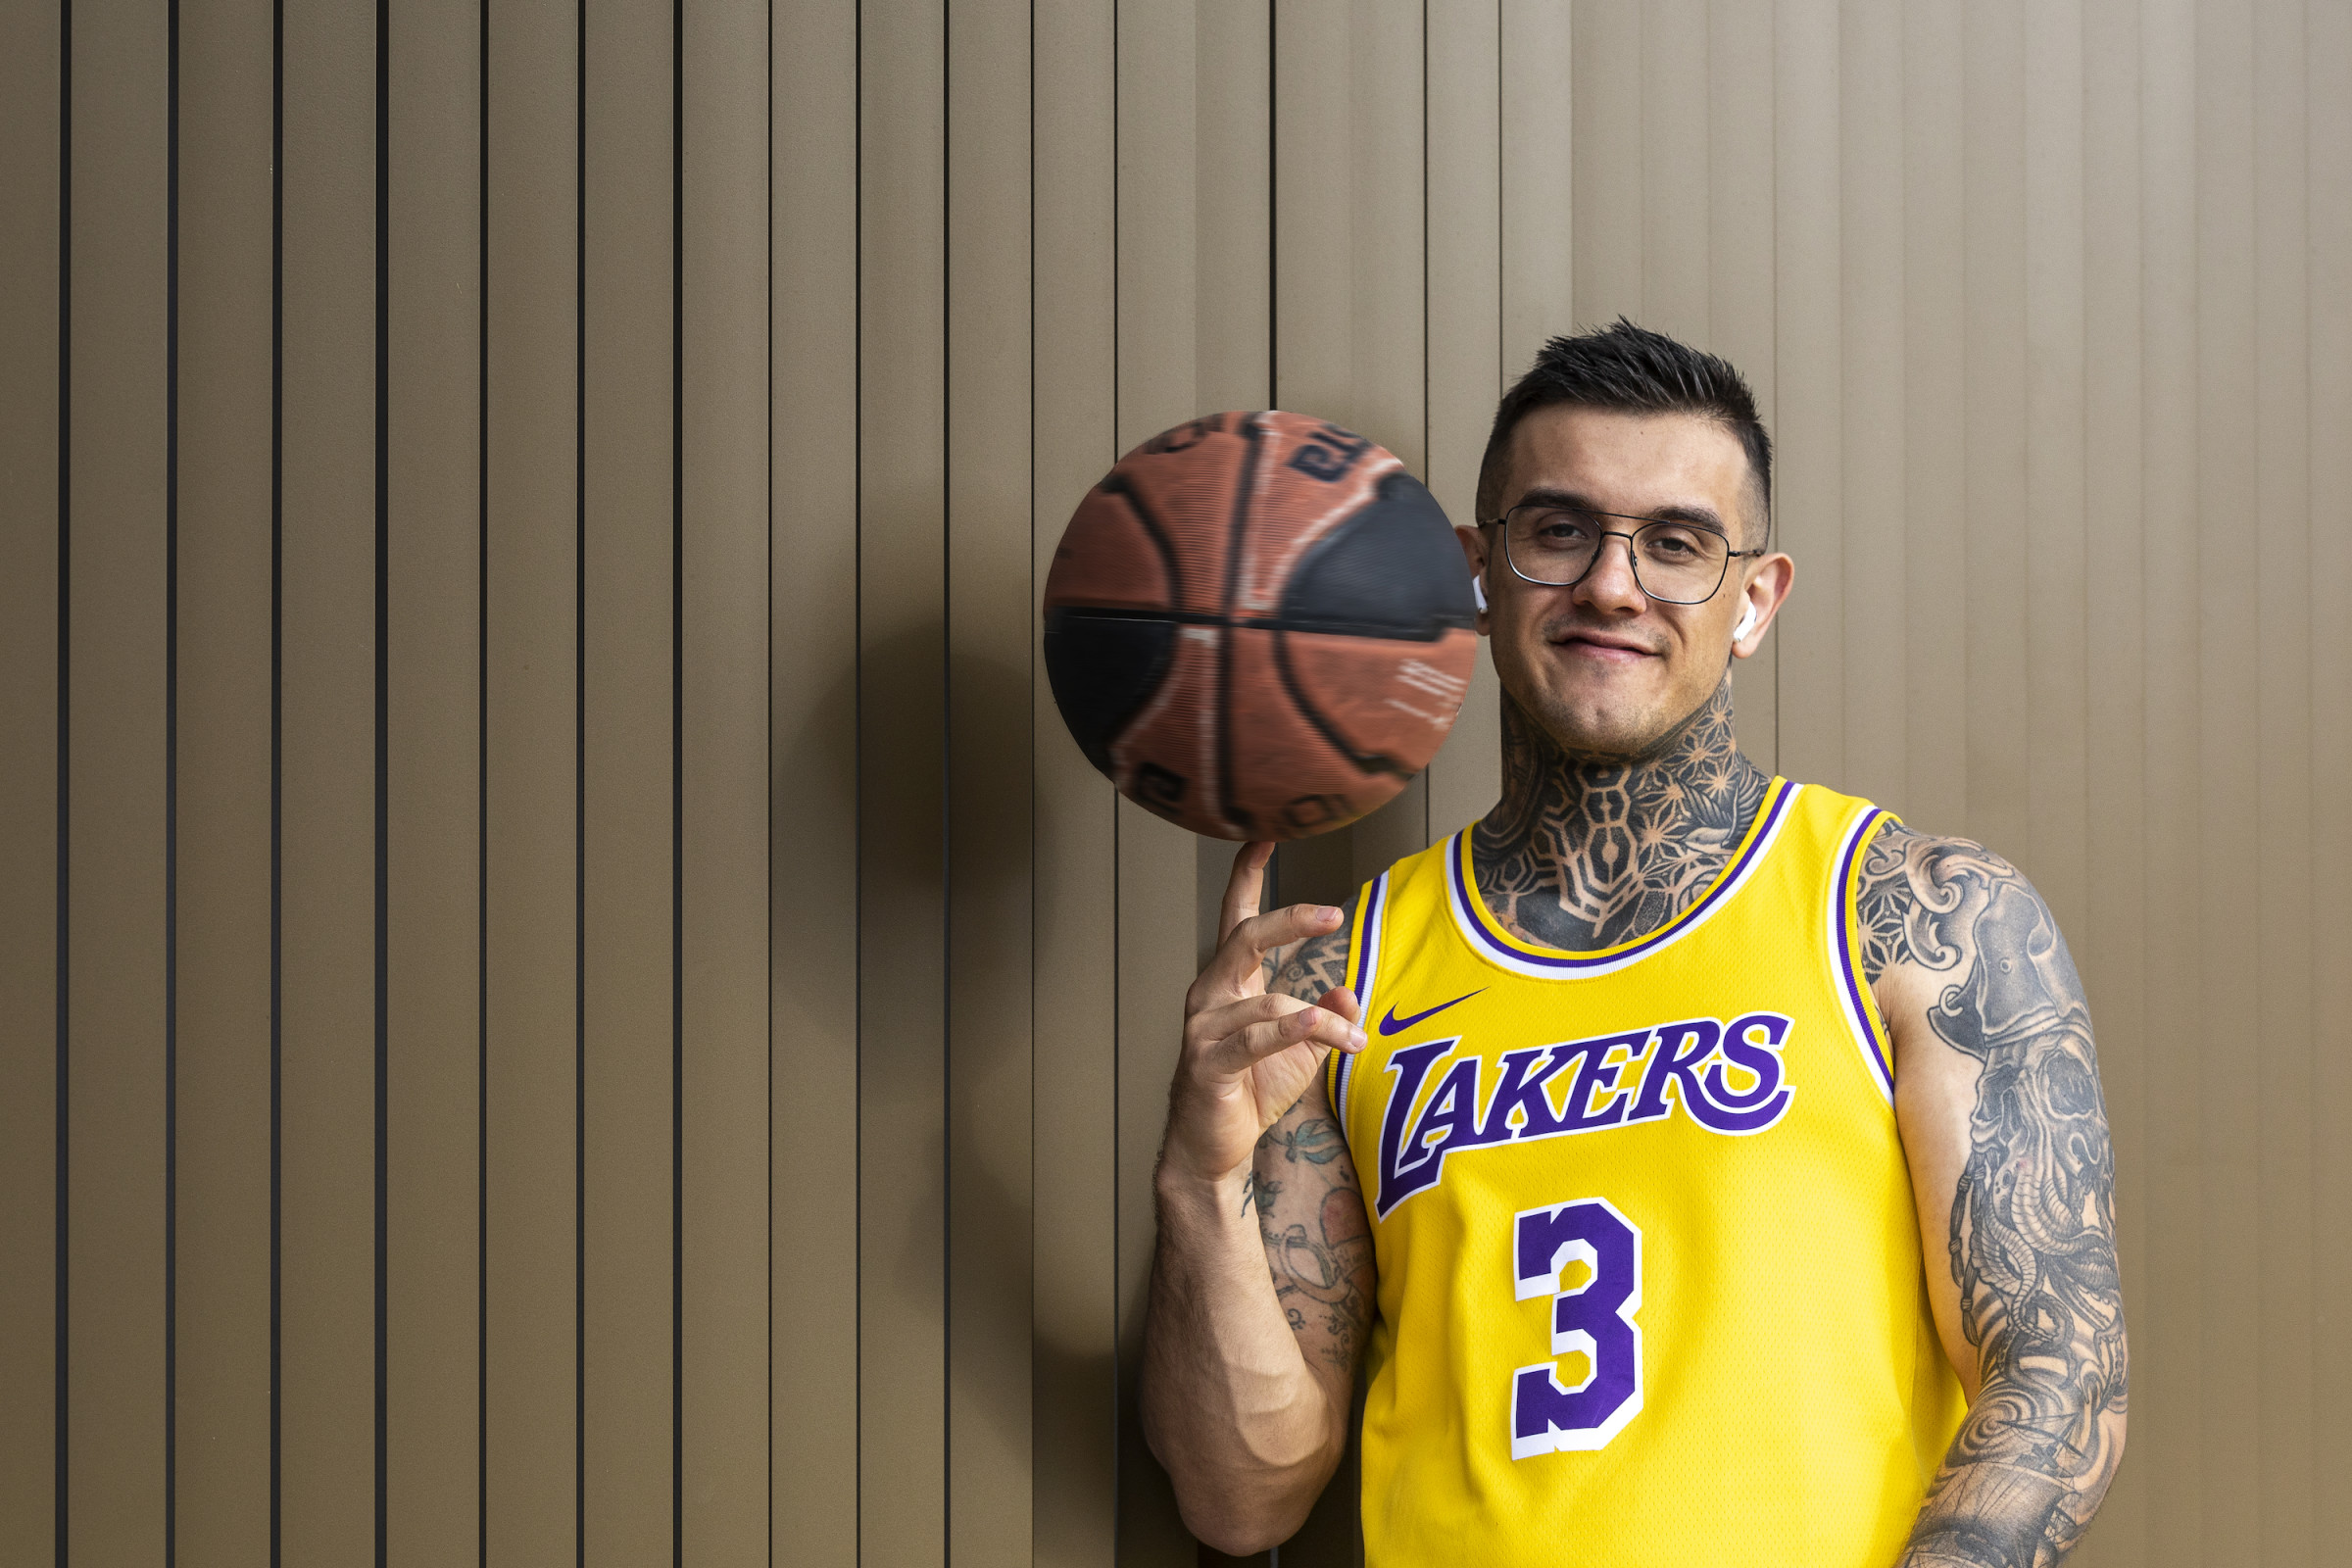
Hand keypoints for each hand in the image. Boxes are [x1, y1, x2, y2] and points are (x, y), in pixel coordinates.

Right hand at [1160, 842, 1365, 1190]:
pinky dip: (1289, 1029)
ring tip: (1356, 1038)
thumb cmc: (1250, 1091)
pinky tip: (1318, 1025)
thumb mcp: (1301, 1049)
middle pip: (1245, 939)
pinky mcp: (1209, 1063)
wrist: (1210, 1149)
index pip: (1237, 918)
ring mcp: (1204, 1028)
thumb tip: (1349, 992)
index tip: (1264, 835)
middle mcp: (1210, 994)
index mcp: (1229, 981)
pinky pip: (1253, 1038)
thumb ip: (1325, 1017)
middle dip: (1289, 920)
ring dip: (1320, 1019)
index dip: (1248, 876)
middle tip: (1332, 915)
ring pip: (1269, 1000)